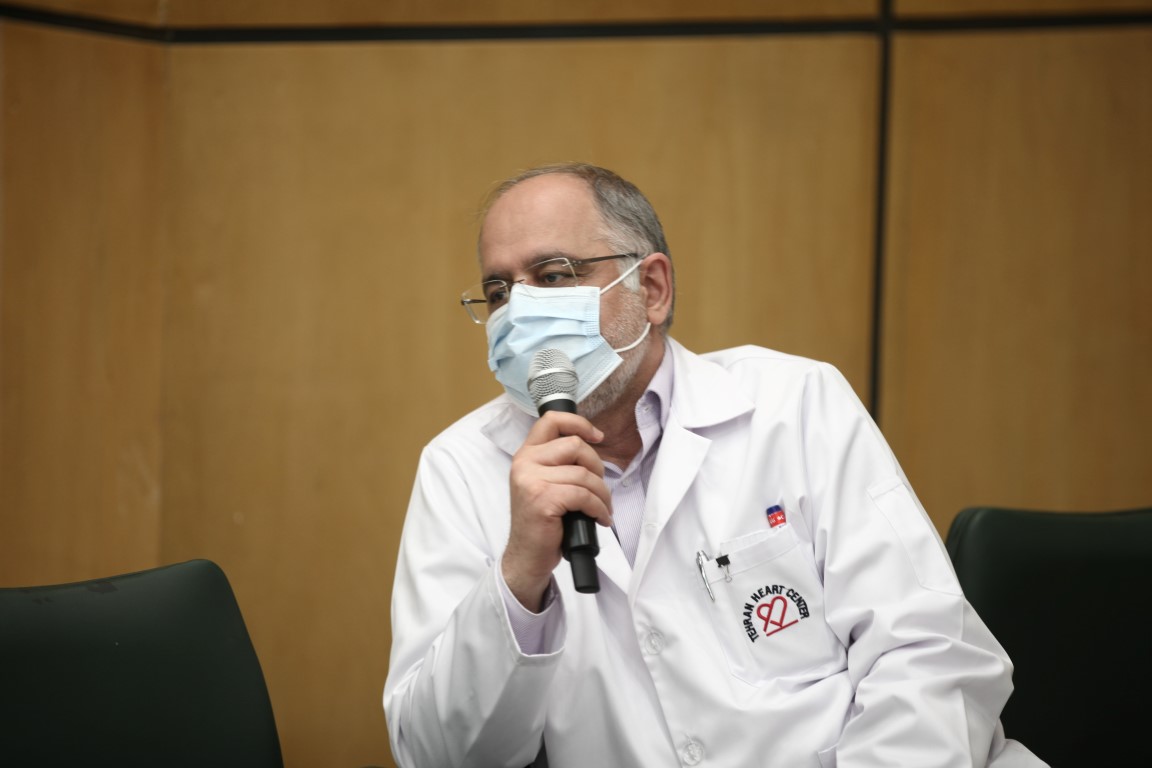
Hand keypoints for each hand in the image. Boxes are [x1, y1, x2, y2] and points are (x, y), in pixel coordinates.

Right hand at [502, 411, 611, 610]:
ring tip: (603, 508)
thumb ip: (558, 463)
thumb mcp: (544, 483)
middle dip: (597, 467)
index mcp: (526, 455)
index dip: (579, 423)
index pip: (551, 420)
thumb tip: (591, 447)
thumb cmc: (542, 522)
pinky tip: (600, 518)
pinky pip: (583, 495)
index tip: (597, 436)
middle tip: (600, 488)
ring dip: (602, 494)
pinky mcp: (542, 499)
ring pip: (583, 474)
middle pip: (575, 446)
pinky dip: (599, 508)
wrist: (527, 556)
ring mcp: (531, 480)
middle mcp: (525, 463)